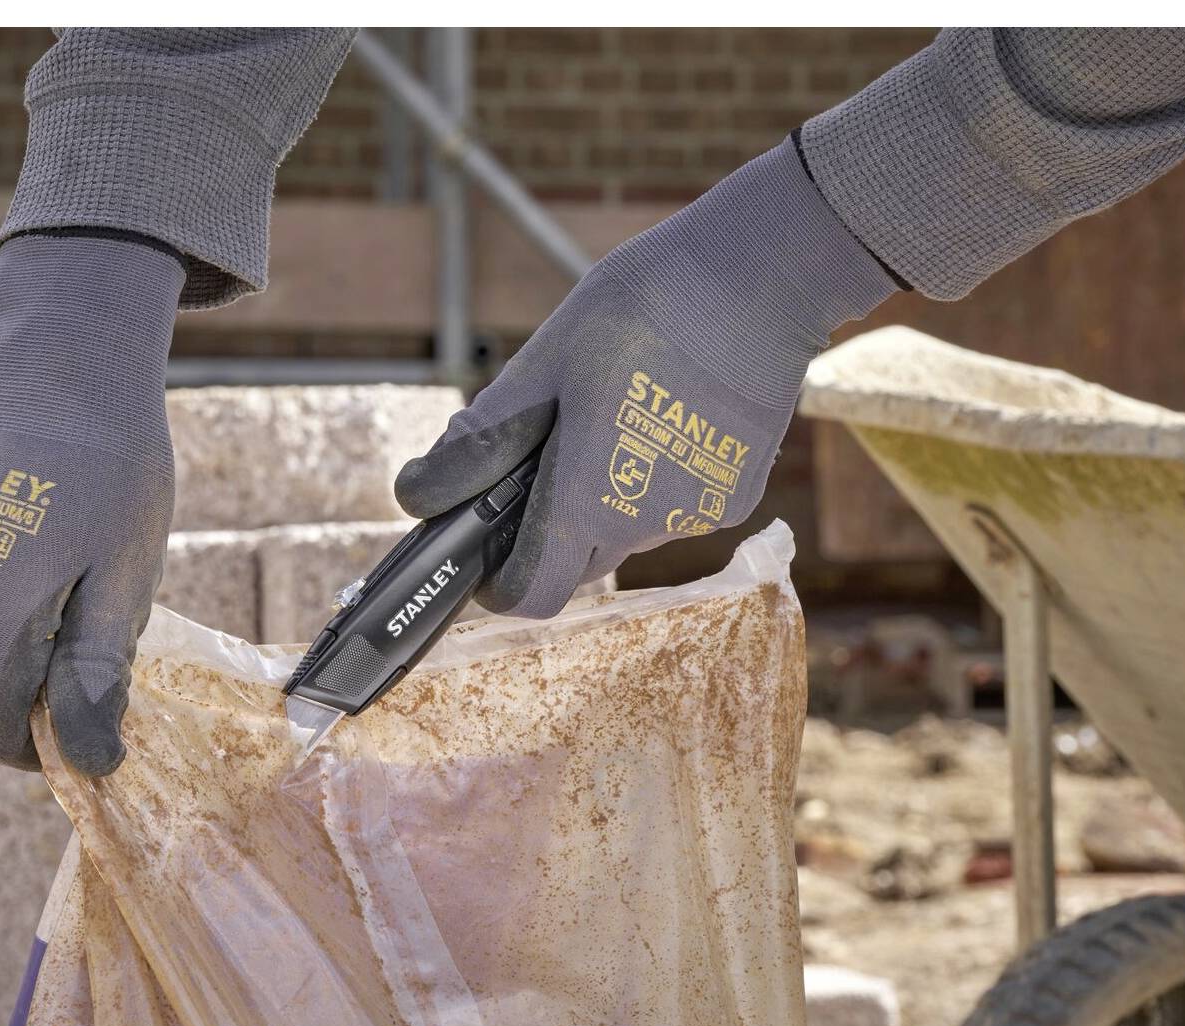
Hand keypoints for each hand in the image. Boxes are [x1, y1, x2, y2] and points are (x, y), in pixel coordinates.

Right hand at [0, 231, 184, 774]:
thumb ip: (95, 674)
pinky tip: (3, 529)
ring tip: (45, 557)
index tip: (82, 714)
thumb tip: (87, 763)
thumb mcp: (126, 575)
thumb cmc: (116, 466)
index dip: (39, 743)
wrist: (62, 354)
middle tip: (80, 614)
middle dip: (22, 675)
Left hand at [394, 139, 896, 617]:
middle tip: (543, 455)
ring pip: (626, 533)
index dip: (498, 581)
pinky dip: (654, 478)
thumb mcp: (545, 361)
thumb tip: (422, 493)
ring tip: (612, 414)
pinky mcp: (734, 496)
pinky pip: (673, 508)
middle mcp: (647, 524)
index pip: (531, 592)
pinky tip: (663, 412)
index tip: (484, 549)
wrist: (763, 275)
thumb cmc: (645, 307)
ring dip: (604, 497)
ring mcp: (697, 514)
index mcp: (591, 497)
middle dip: (548, 529)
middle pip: (576, 563)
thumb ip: (484, 437)